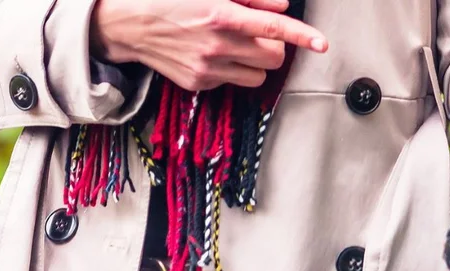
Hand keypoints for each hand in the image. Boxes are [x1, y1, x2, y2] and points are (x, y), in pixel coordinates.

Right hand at [90, 0, 328, 90]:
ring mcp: (207, 69)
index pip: (274, 29)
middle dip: (274, 46)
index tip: (321, 44)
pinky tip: (214, 54)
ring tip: (238, 46)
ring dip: (257, 62)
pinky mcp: (198, 84)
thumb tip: (282, 7)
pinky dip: (232, 70)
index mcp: (221, 15)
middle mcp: (216, 46)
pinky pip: (233, 82)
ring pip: (258, 76)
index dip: (302, 36)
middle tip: (258, 34)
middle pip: (273, 57)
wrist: (128, 24)